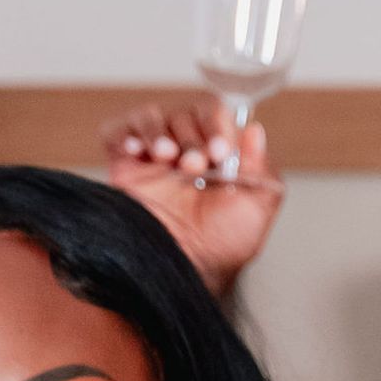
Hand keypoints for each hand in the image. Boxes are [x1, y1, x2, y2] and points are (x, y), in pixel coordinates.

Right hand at [101, 96, 281, 295]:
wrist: (181, 267)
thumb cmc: (219, 247)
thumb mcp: (256, 210)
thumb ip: (262, 169)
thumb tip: (254, 131)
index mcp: (217, 156)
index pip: (216, 115)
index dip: (218, 125)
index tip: (221, 152)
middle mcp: (186, 152)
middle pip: (185, 113)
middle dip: (192, 137)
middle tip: (194, 166)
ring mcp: (153, 157)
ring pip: (152, 116)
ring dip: (161, 133)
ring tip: (167, 160)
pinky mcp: (124, 164)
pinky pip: (117, 130)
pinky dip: (127, 134)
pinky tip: (138, 153)